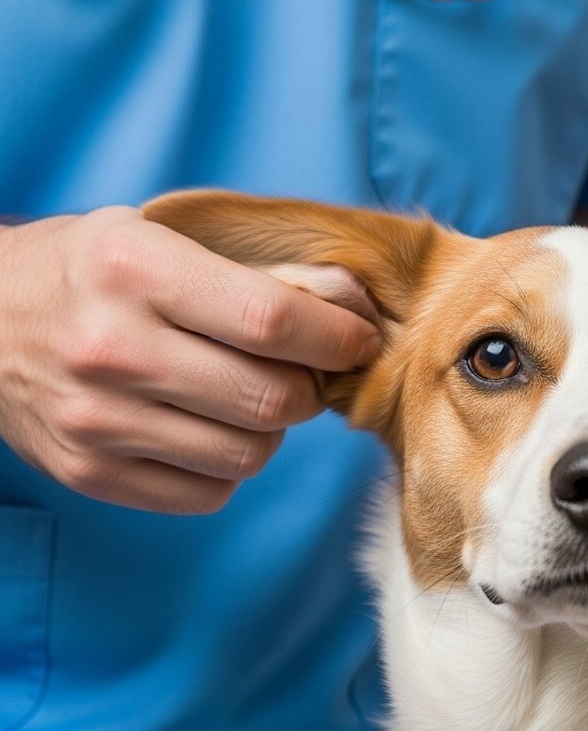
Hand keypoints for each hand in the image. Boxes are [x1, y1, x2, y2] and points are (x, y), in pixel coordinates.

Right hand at [0, 207, 380, 513]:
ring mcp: (95, 419)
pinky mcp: (88, 473)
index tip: (356, 340)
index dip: (336, 337)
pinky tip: (208, 429)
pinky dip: (228, 466)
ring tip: (249, 398)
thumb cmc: (91, 272)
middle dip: (310, 389)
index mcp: (136, 269)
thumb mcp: (162, 237)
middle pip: (270, 399)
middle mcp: (111, 346)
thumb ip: (254, 270)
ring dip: (270, 430)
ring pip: (247, 454)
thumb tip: (353, 307)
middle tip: (304, 373)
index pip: (272, 320)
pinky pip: (207, 493)